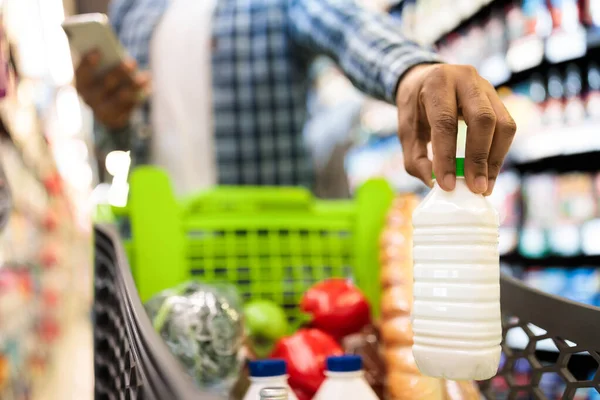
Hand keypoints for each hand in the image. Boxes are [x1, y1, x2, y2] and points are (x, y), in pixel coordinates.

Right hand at [75, 51, 149, 129]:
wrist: (107, 112)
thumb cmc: (105, 82)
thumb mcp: (103, 73)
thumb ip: (107, 64)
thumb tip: (121, 56)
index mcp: (81, 83)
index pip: (82, 72)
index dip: (87, 62)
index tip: (98, 51)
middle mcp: (89, 98)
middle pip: (105, 84)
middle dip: (119, 72)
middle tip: (132, 62)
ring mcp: (102, 110)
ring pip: (120, 97)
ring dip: (134, 85)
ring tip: (145, 76)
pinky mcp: (116, 118)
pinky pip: (130, 106)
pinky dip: (140, 95)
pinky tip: (148, 85)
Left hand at [396, 64, 516, 194]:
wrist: (424, 78)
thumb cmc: (414, 107)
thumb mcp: (406, 131)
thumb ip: (415, 158)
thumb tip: (434, 182)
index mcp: (437, 83)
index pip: (445, 122)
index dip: (447, 156)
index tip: (447, 185)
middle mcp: (465, 79)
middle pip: (482, 119)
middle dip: (479, 158)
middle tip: (475, 188)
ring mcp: (486, 86)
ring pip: (502, 124)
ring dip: (495, 159)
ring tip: (485, 186)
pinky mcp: (498, 98)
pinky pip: (507, 127)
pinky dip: (499, 153)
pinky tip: (489, 173)